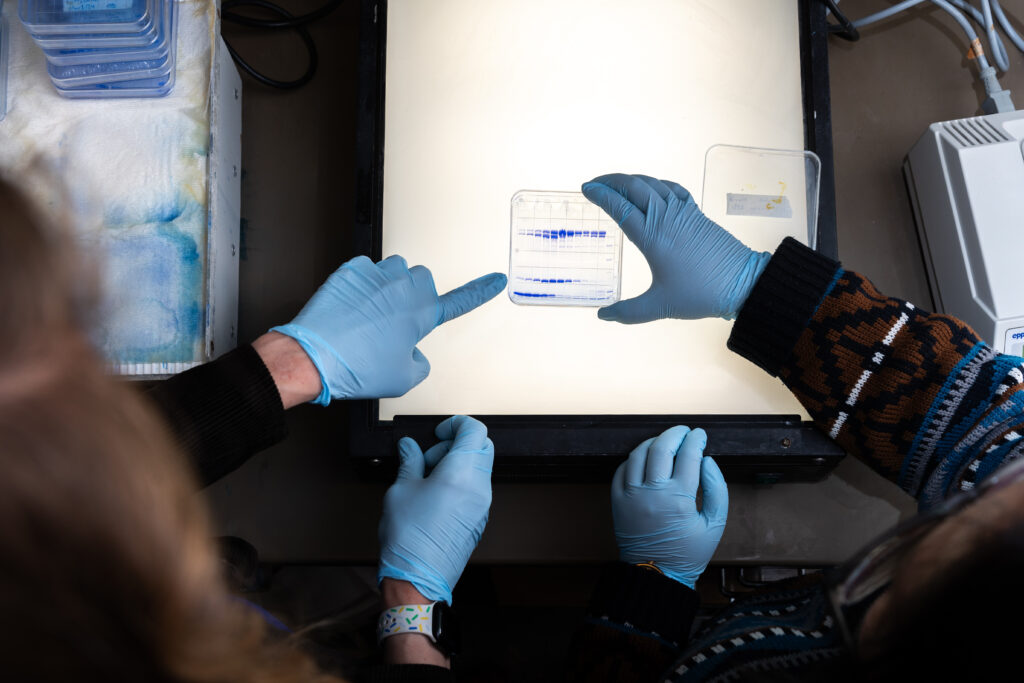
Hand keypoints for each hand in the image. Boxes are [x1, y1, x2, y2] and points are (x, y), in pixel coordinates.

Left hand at [271, 256, 506, 404]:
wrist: (314, 356)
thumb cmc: (357, 368)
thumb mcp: (402, 378)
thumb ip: (419, 360)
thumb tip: (411, 350)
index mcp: (422, 313)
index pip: (462, 300)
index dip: (481, 291)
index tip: (495, 280)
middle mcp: (404, 288)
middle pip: (420, 281)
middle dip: (412, 296)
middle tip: (393, 322)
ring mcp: (377, 275)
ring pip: (393, 271)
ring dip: (388, 286)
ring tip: (370, 313)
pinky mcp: (350, 270)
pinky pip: (365, 270)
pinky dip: (361, 285)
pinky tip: (351, 306)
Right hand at [378, 415, 493, 603]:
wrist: (418, 578)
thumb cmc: (409, 537)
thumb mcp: (401, 489)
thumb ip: (410, 461)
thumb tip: (409, 447)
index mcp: (462, 472)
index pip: (475, 430)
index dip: (456, 424)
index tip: (439, 432)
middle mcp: (479, 486)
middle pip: (481, 447)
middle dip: (455, 444)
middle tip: (429, 458)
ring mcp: (483, 504)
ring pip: (479, 468)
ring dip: (457, 463)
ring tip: (428, 479)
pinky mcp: (479, 519)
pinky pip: (476, 488)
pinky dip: (461, 481)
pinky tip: (436, 495)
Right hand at [581, 173, 769, 322]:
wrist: (742, 282)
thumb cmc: (701, 293)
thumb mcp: (660, 306)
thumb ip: (629, 312)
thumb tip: (604, 316)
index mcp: (652, 236)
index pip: (620, 207)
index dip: (601, 195)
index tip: (586, 189)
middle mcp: (666, 218)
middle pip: (634, 186)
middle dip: (611, 180)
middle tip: (596, 183)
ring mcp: (684, 213)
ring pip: (653, 184)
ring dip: (632, 180)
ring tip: (617, 184)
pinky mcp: (697, 215)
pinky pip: (673, 190)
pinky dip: (657, 185)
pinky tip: (653, 190)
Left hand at [612, 426, 727, 588]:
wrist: (656, 575)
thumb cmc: (689, 552)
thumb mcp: (715, 524)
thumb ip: (717, 489)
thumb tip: (707, 460)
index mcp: (679, 498)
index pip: (689, 456)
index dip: (696, 440)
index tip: (700, 435)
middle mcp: (652, 492)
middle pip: (661, 448)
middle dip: (675, 434)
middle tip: (684, 432)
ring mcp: (631, 495)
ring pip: (638, 454)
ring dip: (653, 442)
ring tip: (665, 441)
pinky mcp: (617, 501)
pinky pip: (622, 469)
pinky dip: (634, 458)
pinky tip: (645, 458)